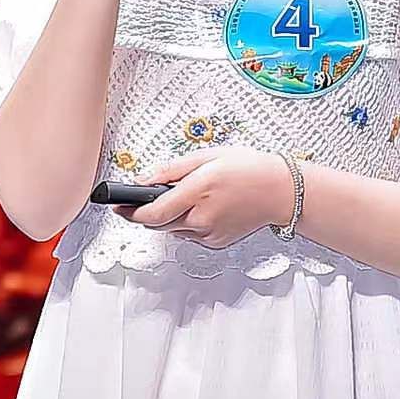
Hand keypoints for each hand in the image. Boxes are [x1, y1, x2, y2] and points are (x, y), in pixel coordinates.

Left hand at [118, 148, 294, 248]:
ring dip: (169, 217)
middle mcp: (202, 218)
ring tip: (185, 197)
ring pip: (173, 229)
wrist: (281, 191)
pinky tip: (201, 208)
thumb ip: (172, 169)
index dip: (130, 211)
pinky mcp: (216, 242)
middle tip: (143, 199)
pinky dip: (187, 223)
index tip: (118, 206)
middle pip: (158, 223)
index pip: (152, 211)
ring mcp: (209, 233)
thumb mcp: (207, 156)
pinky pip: (190, 235)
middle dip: (147, 212)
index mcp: (198, 192)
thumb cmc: (250, 169)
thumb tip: (144, 179)